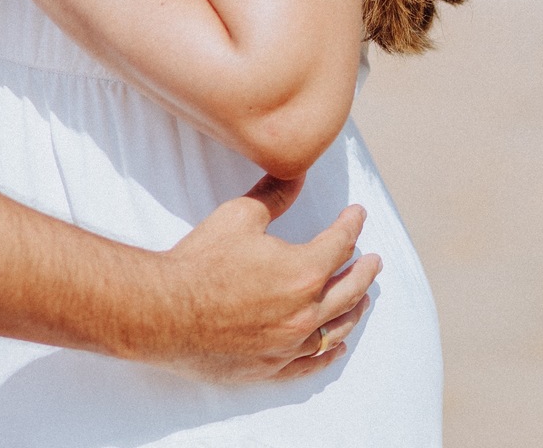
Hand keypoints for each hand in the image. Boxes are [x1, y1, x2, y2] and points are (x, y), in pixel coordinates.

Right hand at [156, 175, 377, 381]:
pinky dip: (330, 352)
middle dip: (365, 271)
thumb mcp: (239, 216)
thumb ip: (274, 196)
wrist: (167, 310)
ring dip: (354, 310)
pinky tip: (338, 345)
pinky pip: (313, 362)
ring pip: (336, 328)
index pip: (339, 244)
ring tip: (363, 298)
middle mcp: (305, 312)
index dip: (351, 225)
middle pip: (349, 290)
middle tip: (375, 260)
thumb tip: (298, 175)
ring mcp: (290, 344)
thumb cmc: (202, 261)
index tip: (357, 214)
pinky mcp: (272, 366)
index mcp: (303, 272)